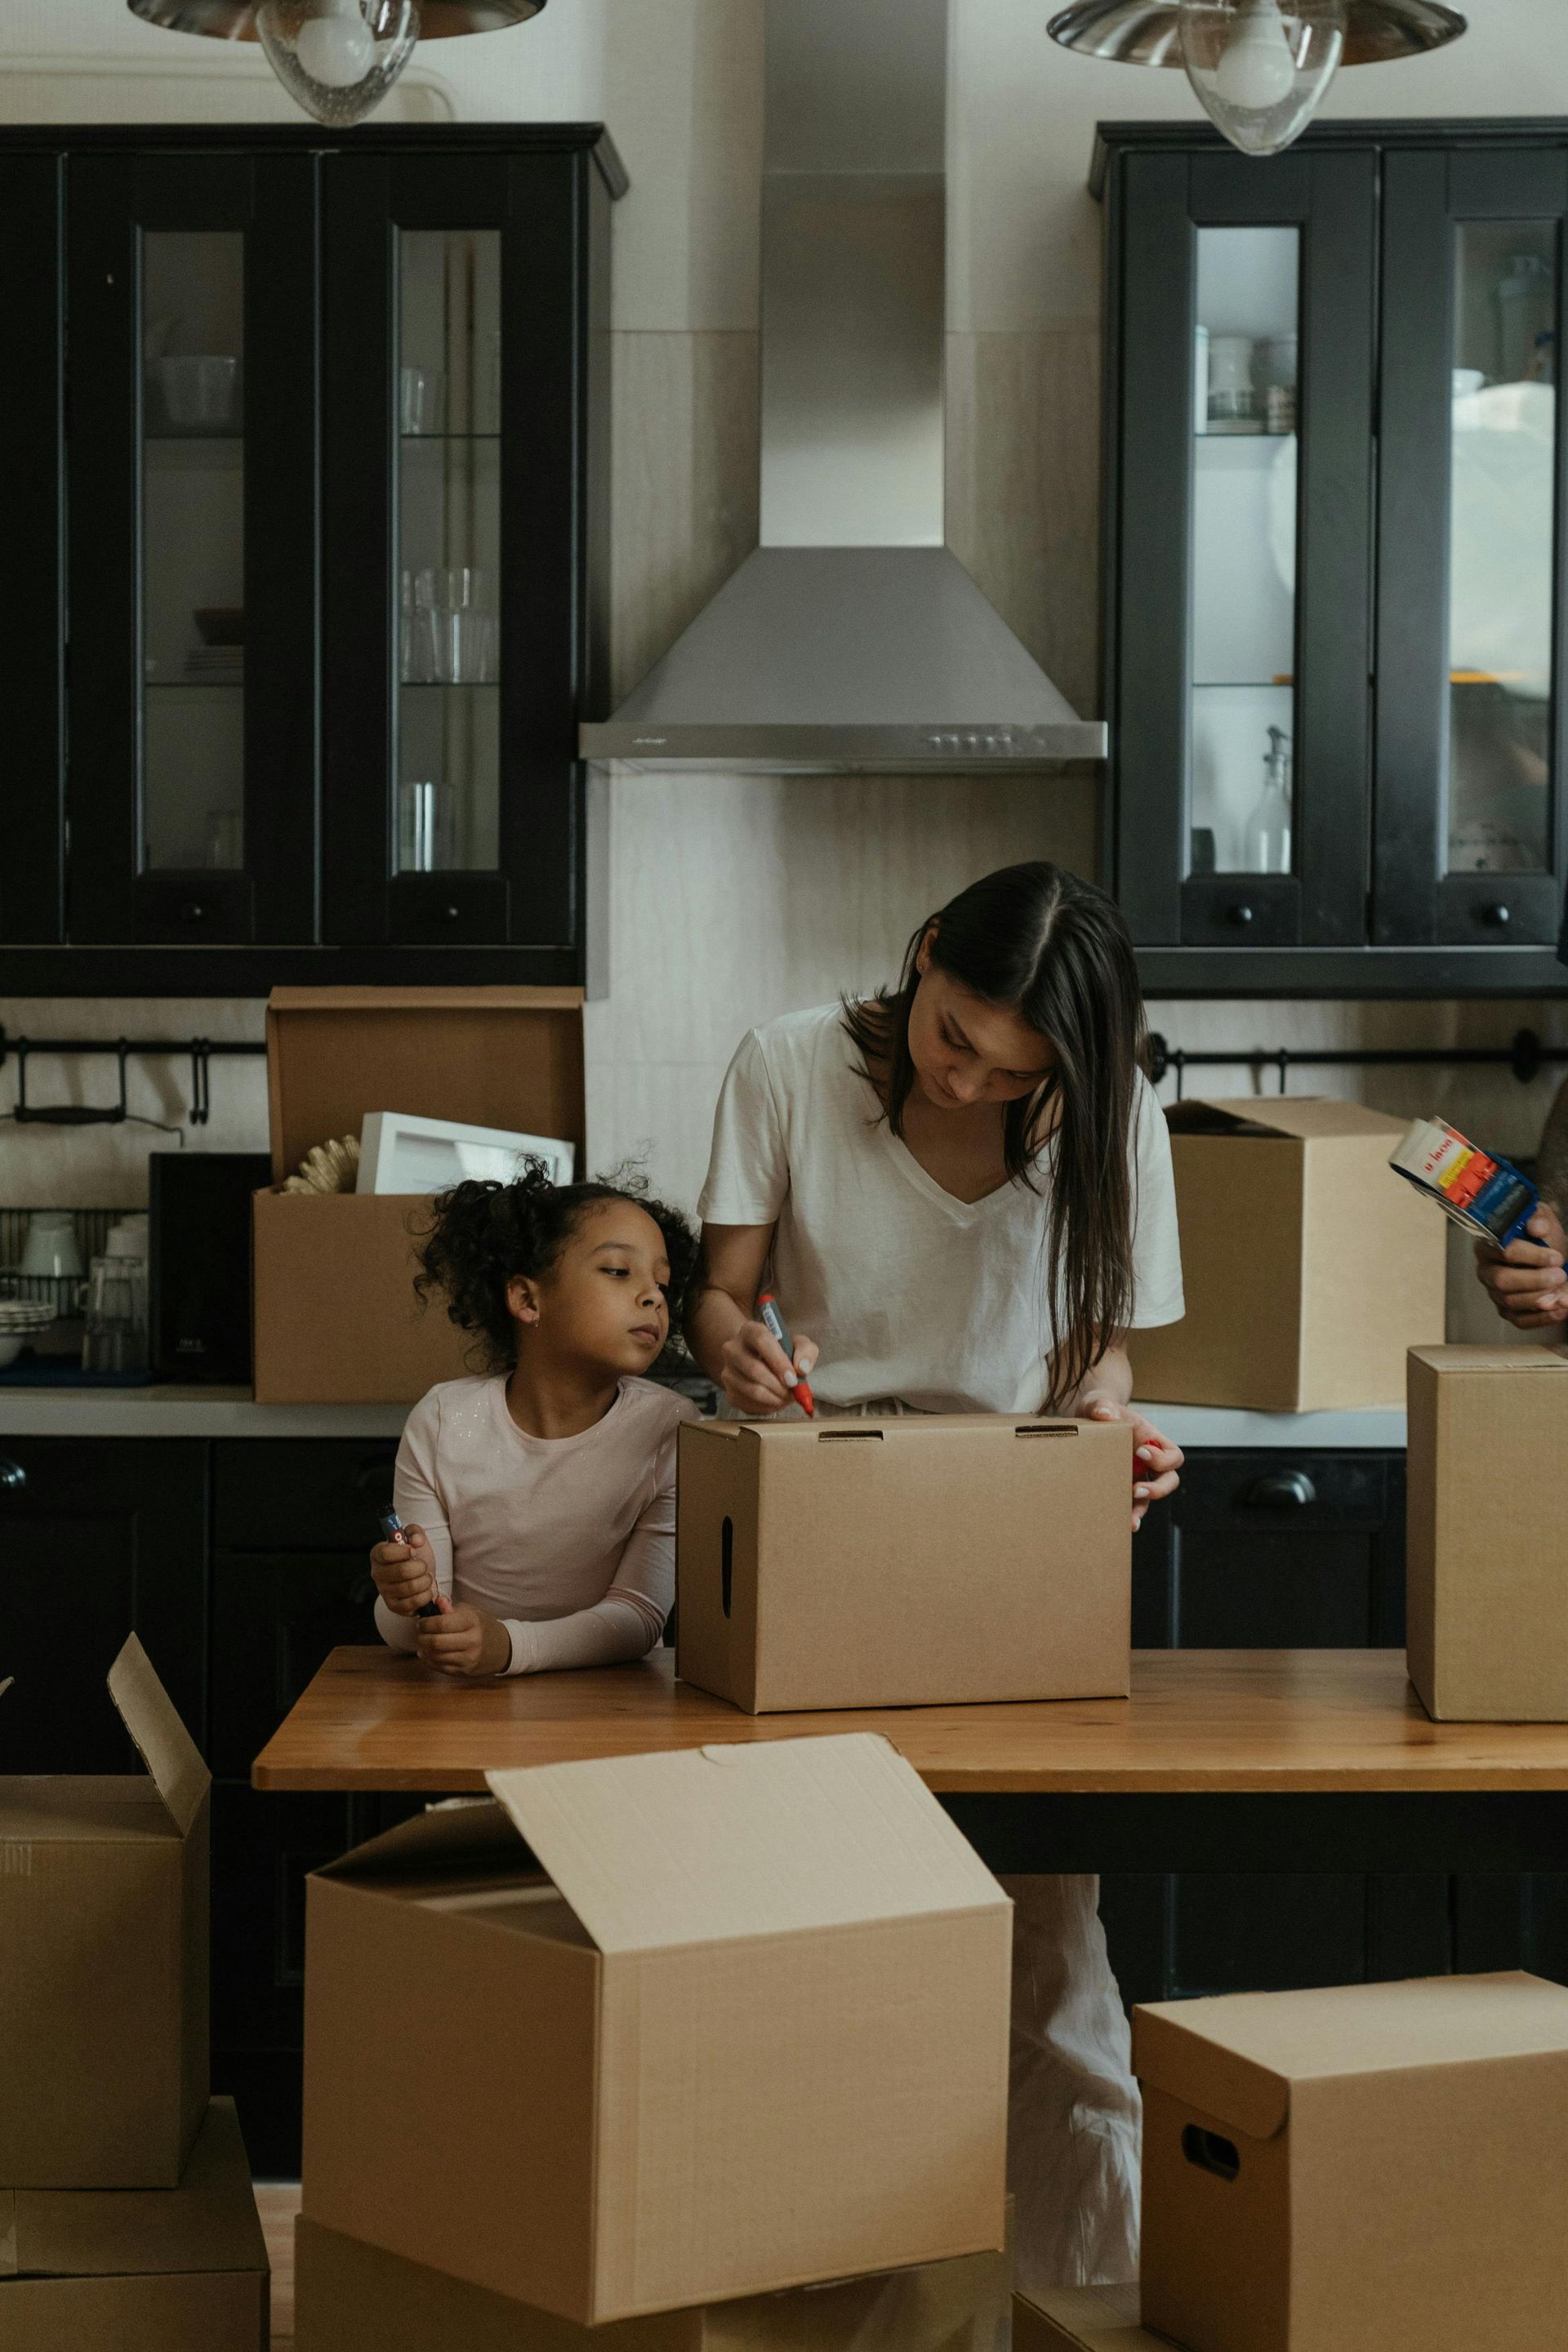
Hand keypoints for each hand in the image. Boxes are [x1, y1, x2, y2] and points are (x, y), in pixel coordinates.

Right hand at [370, 1524, 437, 1616]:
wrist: (421, 1576)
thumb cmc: (415, 1556)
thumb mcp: (416, 1538)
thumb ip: (416, 1532)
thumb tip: (416, 1540)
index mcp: (378, 1554)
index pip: (385, 1553)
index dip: (403, 1551)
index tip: (413, 1550)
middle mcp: (377, 1573)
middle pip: (401, 1571)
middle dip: (421, 1567)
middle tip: (423, 1566)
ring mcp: (384, 1591)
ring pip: (410, 1587)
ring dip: (425, 1580)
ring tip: (425, 1577)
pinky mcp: (393, 1606)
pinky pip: (413, 1603)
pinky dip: (425, 1595)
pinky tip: (425, 1589)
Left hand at [415, 1601, 511, 1678]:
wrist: (503, 1648)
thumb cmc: (482, 1626)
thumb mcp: (470, 1612)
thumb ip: (450, 1607)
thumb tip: (437, 1602)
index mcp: (473, 1622)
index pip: (442, 1623)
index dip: (426, 1623)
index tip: (421, 1622)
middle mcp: (472, 1642)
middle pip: (436, 1642)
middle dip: (421, 1637)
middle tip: (420, 1632)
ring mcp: (468, 1659)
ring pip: (435, 1656)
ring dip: (424, 1649)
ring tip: (423, 1641)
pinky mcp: (464, 1672)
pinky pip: (439, 1667)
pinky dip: (429, 1659)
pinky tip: (428, 1652)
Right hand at [719, 1318, 819, 1415]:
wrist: (759, 1361)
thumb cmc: (780, 1351)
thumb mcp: (797, 1343)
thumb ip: (806, 1351)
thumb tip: (802, 1369)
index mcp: (750, 1331)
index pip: (761, 1341)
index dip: (778, 1361)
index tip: (793, 1378)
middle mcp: (733, 1349)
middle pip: (754, 1370)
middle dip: (779, 1386)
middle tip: (793, 1392)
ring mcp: (728, 1371)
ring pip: (752, 1390)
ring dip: (775, 1398)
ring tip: (787, 1397)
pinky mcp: (729, 1392)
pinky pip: (749, 1405)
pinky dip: (768, 1407)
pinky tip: (776, 1400)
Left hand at [1080, 1395, 1182, 1530]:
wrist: (1088, 1420)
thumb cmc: (1100, 1410)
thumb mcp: (1099, 1404)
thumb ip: (1102, 1406)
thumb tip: (1104, 1414)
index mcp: (1151, 1439)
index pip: (1172, 1454)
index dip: (1162, 1458)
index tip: (1141, 1452)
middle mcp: (1149, 1460)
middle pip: (1169, 1480)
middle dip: (1158, 1488)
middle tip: (1136, 1489)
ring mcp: (1137, 1475)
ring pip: (1150, 1497)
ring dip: (1142, 1509)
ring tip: (1131, 1521)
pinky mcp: (1122, 1486)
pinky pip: (1132, 1504)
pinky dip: (1128, 1514)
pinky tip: (1119, 1523)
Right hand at [1474, 1205, 1567, 1329]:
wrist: (1548, 1255)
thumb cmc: (1541, 1237)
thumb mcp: (1541, 1219)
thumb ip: (1538, 1218)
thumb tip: (1537, 1228)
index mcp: (1488, 1244)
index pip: (1503, 1251)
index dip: (1531, 1256)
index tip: (1556, 1257)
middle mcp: (1486, 1270)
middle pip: (1502, 1280)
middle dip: (1535, 1280)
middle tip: (1561, 1275)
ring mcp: (1494, 1293)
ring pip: (1511, 1301)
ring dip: (1542, 1298)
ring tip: (1565, 1291)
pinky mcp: (1506, 1311)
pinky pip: (1520, 1320)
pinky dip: (1543, 1318)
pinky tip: (1561, 1308)